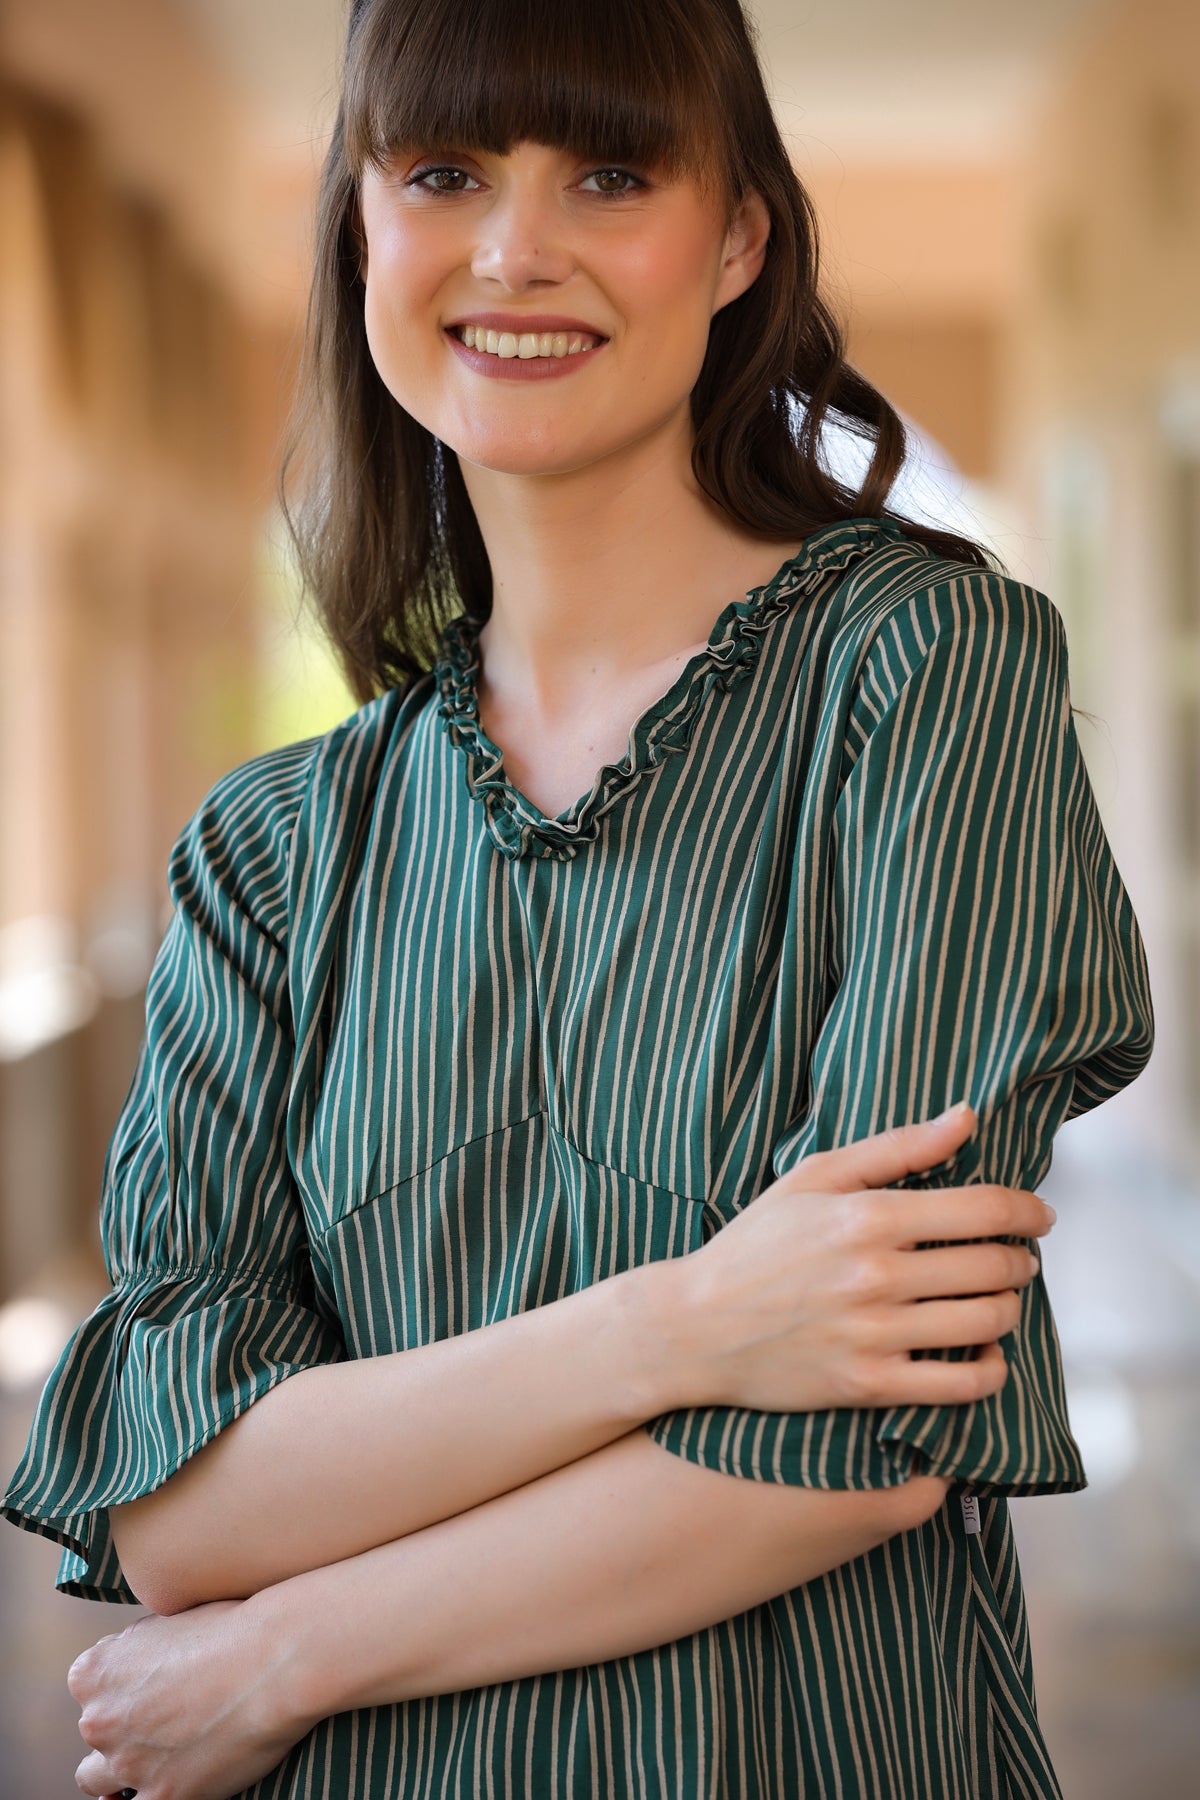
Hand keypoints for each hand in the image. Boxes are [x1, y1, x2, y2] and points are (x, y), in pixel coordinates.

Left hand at [68, 1597, 313, 1799]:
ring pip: (98, 1779)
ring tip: (161, 1755)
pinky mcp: (162, 1797)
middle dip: (126, 1724)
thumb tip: (137, 1664)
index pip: (90, 1687)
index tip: (155, 1682)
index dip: (124, 1685)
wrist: (275, 1660)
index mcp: (93, 1671)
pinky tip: (175, 1781)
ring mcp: (127, 1763)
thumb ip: (137, 1649)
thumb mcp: (167, 1620)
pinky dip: (156, 1793)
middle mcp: (98, 1720)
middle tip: (170, 1713)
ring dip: (123, 1768)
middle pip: (97, 1730)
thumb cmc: (232, 1628)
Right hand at [673, 1103, 1054, 1413]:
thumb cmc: (755, 1244)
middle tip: (1015, 1257)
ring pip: (986, 1323)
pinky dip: (990, 1370)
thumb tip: (967, 1117)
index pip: (984, 1209)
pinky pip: (960, 1386)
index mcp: (867, 1217)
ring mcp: (874, 1335)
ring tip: (996, 1299)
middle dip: (1020, 1259)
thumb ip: (896, 1148)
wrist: (694, 1327)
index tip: (1039, 1215)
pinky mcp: (869, 1386)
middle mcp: (877, 1276)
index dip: (1027, 1210)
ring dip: (1007, 1308)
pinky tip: (983, 1354)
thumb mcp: (814, 1177)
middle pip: (994, 1266)